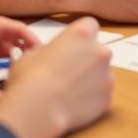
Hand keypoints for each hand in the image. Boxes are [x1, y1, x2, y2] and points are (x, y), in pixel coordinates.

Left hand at [0, 17, 40, 113]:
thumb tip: (3, 102)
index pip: (6, 25)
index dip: (26, 35)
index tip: (41, 49)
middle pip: (6, 34)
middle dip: (23, 46)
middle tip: (40, 62)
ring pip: (1, 44)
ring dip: (15, 54)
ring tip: (29, 68)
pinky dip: (4, 61)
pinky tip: (12, 74)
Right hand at [0, 17, 112, 135]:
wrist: (37, 111)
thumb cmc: (29, 79)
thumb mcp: (31, 55)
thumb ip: (48, 51)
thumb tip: (48, 58)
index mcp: (82, 34)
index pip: (89, 25)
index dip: (79, 36)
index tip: (68, 47)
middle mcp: (100, 51)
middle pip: (97, 50)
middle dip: (86, 59)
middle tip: (66, 73)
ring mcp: (107, 75)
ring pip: (101, 73)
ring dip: (90, 80)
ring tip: (68, 94)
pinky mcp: (107, 97)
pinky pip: (101, 94)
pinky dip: (91, 99)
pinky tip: (73, 106)